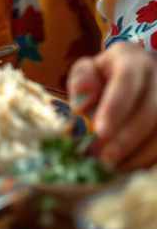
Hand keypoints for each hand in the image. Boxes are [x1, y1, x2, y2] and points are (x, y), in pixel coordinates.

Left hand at [67, 41, 156, 169]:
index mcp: (134, 61)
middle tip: (103, 159)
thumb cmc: (109, 74)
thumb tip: (79, 105)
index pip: (126, 83)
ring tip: (110, 167)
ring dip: (138, 154)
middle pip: (151, 111)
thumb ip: (82, 82)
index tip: (100, 132)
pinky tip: (126, 166)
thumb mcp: (90, 69)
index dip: (115, 108)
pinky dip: (147, 160)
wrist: (143, 75)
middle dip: (127, 139)